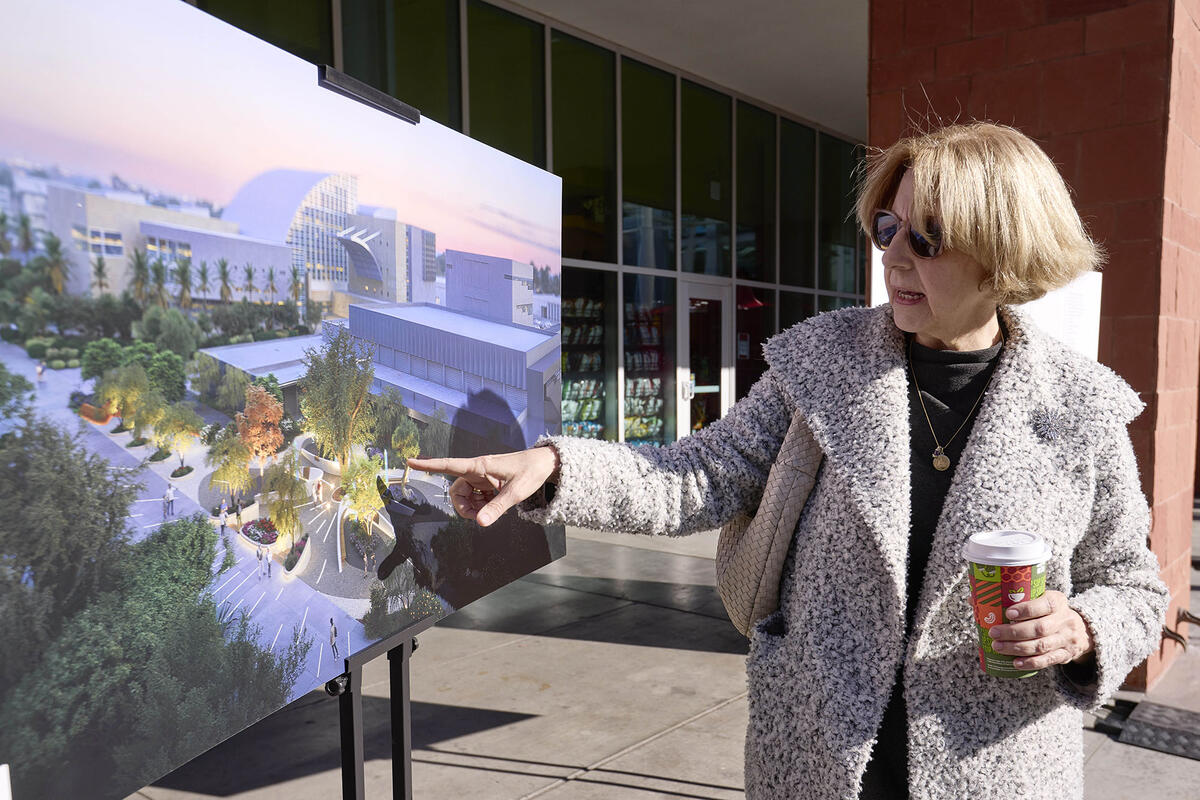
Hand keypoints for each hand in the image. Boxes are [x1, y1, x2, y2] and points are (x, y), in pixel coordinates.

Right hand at [407, 447, 559, 526]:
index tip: (410, 462)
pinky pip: (477, 498)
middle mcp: (478, 471)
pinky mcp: (488, 484)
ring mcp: (482, 478)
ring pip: (466, 496)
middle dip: (462, 507)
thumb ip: (497, 508)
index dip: (429, 465)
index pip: (450, 465)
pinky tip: (496, 506)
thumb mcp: (515, 493)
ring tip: (491, 511)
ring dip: (473, 508)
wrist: (544, 464)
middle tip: (478, 517)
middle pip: (457, 491)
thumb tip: (480, 523)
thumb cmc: (530, 472)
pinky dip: (482, 506)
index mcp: (480, 466)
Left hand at [988, 590, 1094, 669]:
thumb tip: (973, 599)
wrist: (1081, 630)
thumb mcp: (1040, 599)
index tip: (1008, 612)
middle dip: (1014, 632)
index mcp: (1057, 602)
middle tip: (994, 633)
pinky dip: (1031, 662)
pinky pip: (1048, 660)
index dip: (1027, 609)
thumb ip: (1012, 598)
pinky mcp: (1066, 655)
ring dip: (1017, 648)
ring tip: (998, 647)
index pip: (1045, 604)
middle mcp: (1064, 620)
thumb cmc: (1048, 612)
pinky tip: (1015, 663)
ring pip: (1042, 645)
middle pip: (1040, 628)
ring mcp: (1066, 639)